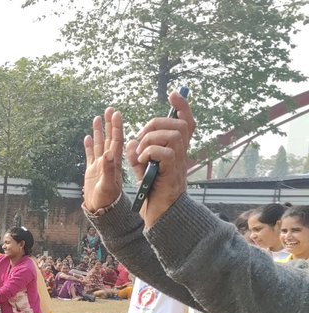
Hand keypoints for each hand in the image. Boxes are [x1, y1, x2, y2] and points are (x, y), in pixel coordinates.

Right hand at [82, 107, 124, 211]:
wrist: (102, 209)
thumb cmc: (106, 199)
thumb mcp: (107, 184)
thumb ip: (107, 169)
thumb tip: (108, 153)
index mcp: (113, 162)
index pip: (116, 141)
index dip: (116, 127)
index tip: (116, 114)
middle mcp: (108, 161)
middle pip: (109, 138)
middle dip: (109, 124)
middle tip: (110, 109)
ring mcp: (99, 165)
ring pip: (99, 144)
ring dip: (99, 132)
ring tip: (98, 118)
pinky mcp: (92, 171)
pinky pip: (90, 155)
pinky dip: (89, 145)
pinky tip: (88, 137)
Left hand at [128, 90, 195, 226]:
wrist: (158, 214)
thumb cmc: (151, 192)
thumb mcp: (141, 168)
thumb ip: (137, 154)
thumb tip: (130, 141)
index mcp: (175, 150)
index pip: (186, 123)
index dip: (183, 107)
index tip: (174, 94)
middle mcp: (181, 154)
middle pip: (179, 125)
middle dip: (156, 124)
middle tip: (141, 138)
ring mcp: (179, 163)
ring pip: (174, 135)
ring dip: (152, 139)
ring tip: (141, 152)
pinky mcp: (172, 173)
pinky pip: (166, 152)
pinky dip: (150, 152)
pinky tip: (142, 161)